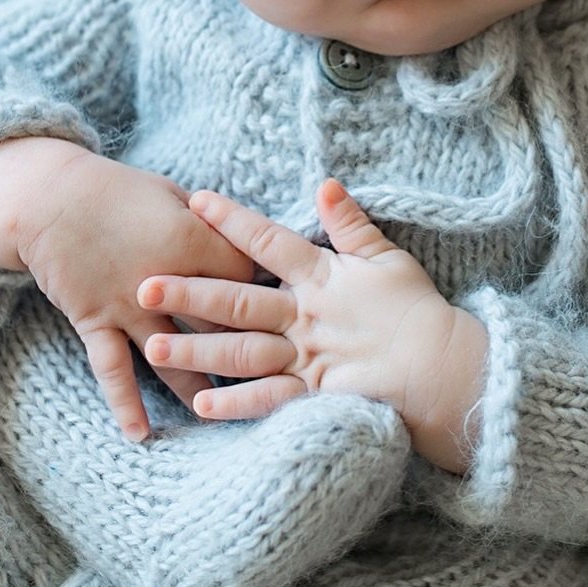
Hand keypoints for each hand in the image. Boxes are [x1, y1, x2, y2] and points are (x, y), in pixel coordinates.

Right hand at [11, 148, 256, 440]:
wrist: (49, 197)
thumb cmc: (118, 190)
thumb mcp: (174, 195)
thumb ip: (211, 225)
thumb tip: (249, 247)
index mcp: (193, 239)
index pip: (248, 276)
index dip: (265, 291)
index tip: (280, 308)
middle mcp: (167, 279)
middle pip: (220, 322)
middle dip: (248, 346)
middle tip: (275, 374)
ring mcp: (129, 306)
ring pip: (174, 355)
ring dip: (200, 387)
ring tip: (223, 416)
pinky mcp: (96, 320)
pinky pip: (113, 369)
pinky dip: (126, 403)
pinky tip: (141, 435)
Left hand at [136, 178, 489, 470]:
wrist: (444, 368)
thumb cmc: (417, 312)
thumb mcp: (386, 258)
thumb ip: (350, 224)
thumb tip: (325, 183)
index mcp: (322, 276)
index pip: (269, 242)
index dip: (232, 221)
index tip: (195, 202)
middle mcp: (307, 315)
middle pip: (239, 299)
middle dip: (190, 291)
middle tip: (143, 283)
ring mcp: (308, 357)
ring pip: (242, 350)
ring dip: (197, 348)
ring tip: (153, 343)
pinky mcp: (315, 395)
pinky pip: (269, 399)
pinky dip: (235, 402)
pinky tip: (200, 402)